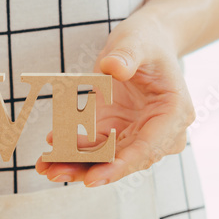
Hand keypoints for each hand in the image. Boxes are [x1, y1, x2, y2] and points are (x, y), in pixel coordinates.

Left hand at [35, 15, 195, 186]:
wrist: (145, 42)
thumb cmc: (146, 41)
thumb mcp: (136, 41)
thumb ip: (126, 56)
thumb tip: (113, 68)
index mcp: (173, 112)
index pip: (147, 148)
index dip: (119, 165)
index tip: (94, 178)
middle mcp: (159, 131)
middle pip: (123, 159)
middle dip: (89, 169)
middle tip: (55, 172)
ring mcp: (137, 133)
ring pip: (107, 158)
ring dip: (76, 165)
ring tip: (44, 167)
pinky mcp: (117, 131)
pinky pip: (95, 147)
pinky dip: (72, 151)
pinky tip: (48, 152)